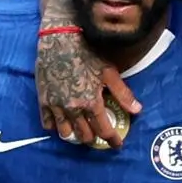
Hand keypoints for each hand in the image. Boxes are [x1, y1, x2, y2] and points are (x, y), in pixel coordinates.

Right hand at [36, 28, 141, 146]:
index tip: (117, 144)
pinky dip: (56, 127)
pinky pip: (48, 123)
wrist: (59, 38)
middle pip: (85, 135)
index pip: (104, 130)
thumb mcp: (109, 72)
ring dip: (75, 135)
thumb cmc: (87, 51)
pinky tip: (62, 123)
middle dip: (94, 138)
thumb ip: (122, 94)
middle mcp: (73, 108)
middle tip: (99, 134)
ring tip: (81, 130)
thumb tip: (138, 110)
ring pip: (66, 133)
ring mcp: (56, 105)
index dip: (113, 140)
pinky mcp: (43, 100)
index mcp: (91, 102)